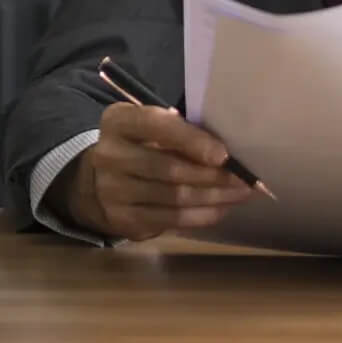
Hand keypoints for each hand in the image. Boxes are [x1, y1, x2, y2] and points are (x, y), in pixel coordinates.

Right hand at [56, 103, 253, 240]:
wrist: (98, 182)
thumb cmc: (139, 146)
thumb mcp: (149, 127)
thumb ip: (178, 131)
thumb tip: (226, 153)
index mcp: (117, 122)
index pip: (154, 125)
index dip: (190, 140)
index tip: (223, 154)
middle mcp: (109, 155)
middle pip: (168, 168)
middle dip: (212, 175)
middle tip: (243, 179)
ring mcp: (113, 191)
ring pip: (174, 197)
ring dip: (213, 197)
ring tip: (239, 194)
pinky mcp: (123, 219)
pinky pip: (171, 220)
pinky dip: (201, 216)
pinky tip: (220, 210)